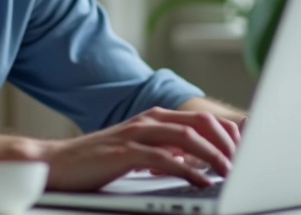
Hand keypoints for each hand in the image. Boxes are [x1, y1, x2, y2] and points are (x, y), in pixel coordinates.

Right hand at [37, 107, 241, 191]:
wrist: (58, 163)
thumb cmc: (97, 160)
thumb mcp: (138, 151)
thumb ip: (164, 151)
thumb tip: (194, 161)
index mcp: (154, 118)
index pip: (202, 120)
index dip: (227, 135)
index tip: (243, 155)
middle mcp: (148, 120)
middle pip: (200, 124)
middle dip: (226, 144)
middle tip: (242, 166)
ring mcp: (136, 134)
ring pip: (187, 138)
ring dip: (213, 156)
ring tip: (228, 174)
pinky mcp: (125, 152)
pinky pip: (165, 159)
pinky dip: (188, 171)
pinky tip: (200, 182)